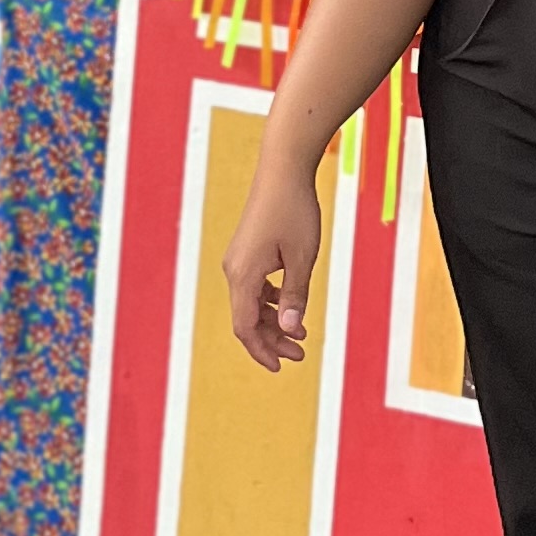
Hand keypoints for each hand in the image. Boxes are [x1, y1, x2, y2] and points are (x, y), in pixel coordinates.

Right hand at [223, 157, 323, 371]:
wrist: (283, 169)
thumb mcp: (301, 258)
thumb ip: (294, 295)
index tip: (281, 366)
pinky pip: (254, 286)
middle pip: (247, 318)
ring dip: (273, 321)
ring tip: (300, 333)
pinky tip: (290, 304)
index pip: (245, 327)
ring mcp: (238, 259)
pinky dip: (270, 301)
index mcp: (243, 275)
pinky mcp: (247, 250)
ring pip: (251, 303)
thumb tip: (290, 329)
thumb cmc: (295, 211)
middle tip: (299, 353)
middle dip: (272, 339)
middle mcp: (234, 270)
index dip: (261, 350)